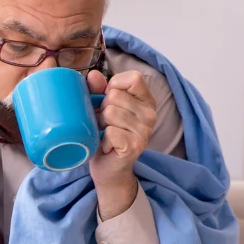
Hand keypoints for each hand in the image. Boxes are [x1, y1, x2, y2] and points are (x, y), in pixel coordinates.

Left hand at [86, 69, 156, 219]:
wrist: (107, 168)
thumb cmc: (104, 135)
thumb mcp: (101, 108)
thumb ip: (98, 89)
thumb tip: (93, 75)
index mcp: (146, 100)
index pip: (134, 78)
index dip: (114, 86)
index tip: (108, 100)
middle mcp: (150, 114)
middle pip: (115, 96)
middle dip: (102, 109)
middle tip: (105, 124)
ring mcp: (144, 131)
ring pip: (110, 112)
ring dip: (100, 125)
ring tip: (105, 134)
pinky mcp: (135, 146)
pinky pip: (110, 131)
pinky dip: (102, 139)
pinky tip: (107, 146)